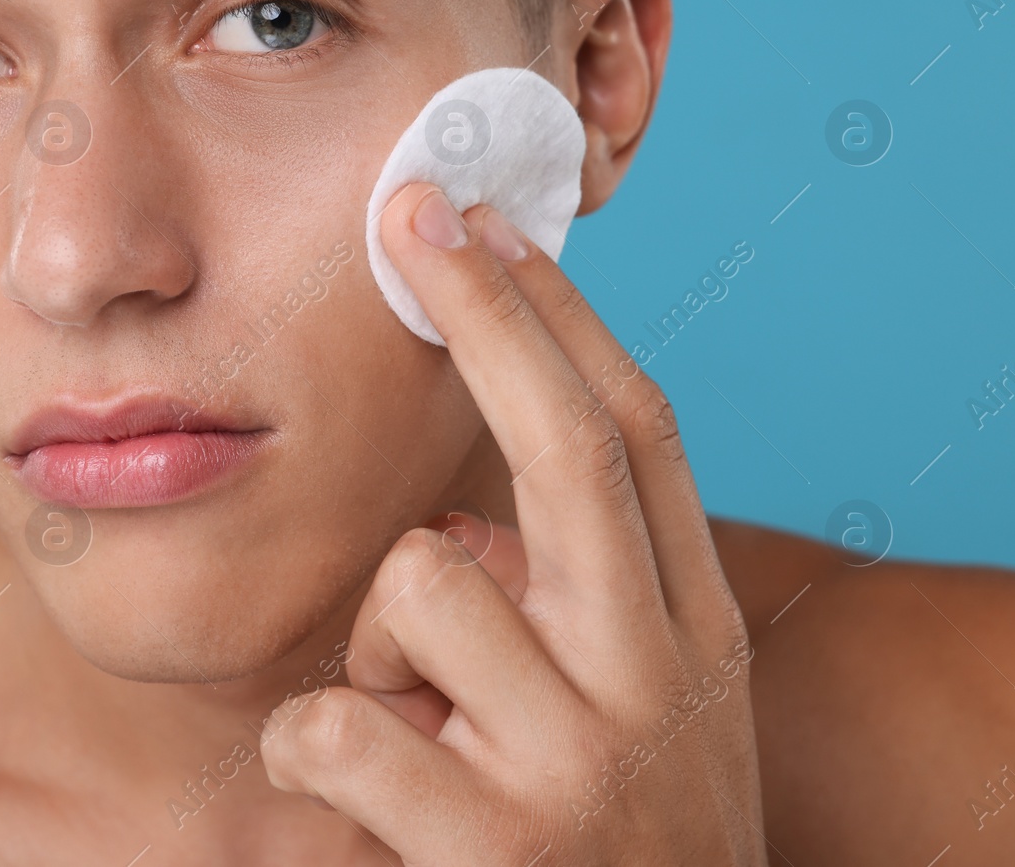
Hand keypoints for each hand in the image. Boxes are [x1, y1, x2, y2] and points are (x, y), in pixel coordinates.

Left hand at [261, 185, 767, 865]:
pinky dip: (321, 756)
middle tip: (413, 212)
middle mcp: (655, 676)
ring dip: (382, 653)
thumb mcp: (640, 715)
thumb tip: (462, 504)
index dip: (562, 319)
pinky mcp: (494, 847)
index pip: (637, 436)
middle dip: (487, 310)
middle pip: (568, 445)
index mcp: (693, 633)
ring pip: (423, 581)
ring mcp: (581, 762)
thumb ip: (579, 607)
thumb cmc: (620, 847)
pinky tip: (371, 813)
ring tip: (421, 737)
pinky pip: (335, 722)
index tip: (490, 223)